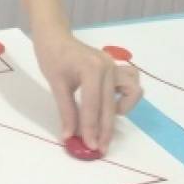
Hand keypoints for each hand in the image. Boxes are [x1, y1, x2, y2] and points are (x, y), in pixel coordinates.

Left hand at [33, 30, 142, 152]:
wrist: (55, 36)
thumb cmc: (52, 56)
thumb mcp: (56, 84)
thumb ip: (66, 111)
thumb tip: (70, 136)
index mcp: (91, 68)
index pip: (93, 105)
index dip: (91, 128)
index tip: (91, 147)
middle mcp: (108, 67)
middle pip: (110, 105)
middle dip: (105, 129)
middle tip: (99, 147)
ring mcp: (114, 66)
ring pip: (131, 92)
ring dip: (122, 110)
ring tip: (105, 119)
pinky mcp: (116, 68)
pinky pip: (131, 84)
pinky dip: (126, 97)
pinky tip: (110, 104)